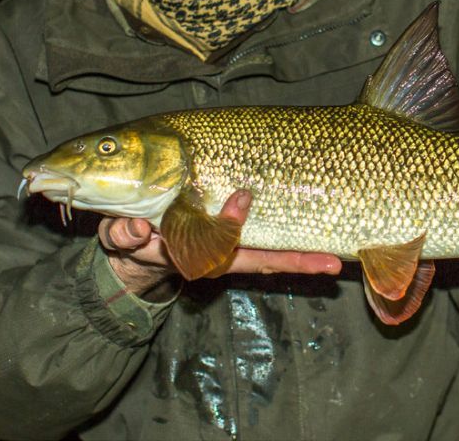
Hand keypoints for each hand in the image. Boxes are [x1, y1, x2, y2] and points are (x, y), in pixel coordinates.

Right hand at [100, 190, 341, 294]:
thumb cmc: (130, 236)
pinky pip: (271, 247)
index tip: (243, 197)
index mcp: (192, 254)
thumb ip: (125, 235)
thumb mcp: (120, 237)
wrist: (134, 245)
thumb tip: (136, 231)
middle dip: (296, 260)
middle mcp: (219, 256)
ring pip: (273, 253)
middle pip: (263, 257)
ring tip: (338, 257)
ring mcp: (232, 250)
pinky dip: (297, 249)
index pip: (220, 242)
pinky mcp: (239, 242)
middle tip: (330, 261)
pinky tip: (327, 245)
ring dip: (305, 256)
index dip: (233, 223)